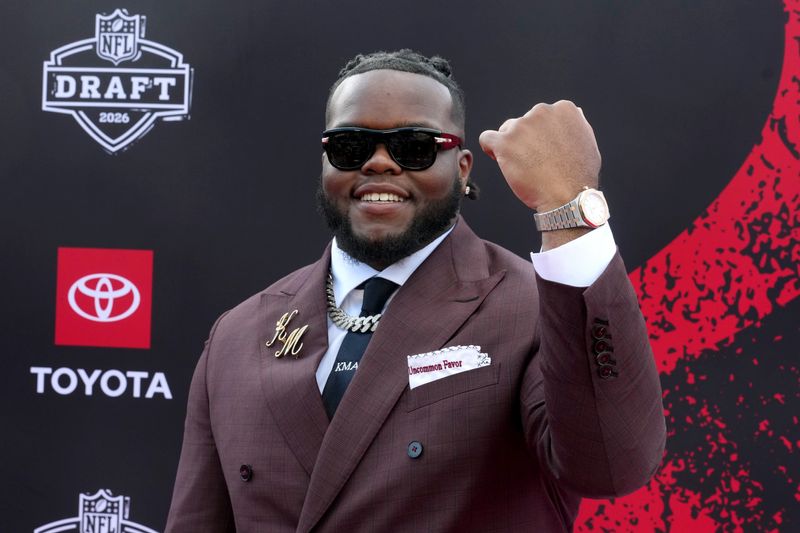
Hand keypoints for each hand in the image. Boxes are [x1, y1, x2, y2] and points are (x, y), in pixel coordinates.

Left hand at [478, 100, 600, 211]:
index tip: (543, 150)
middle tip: (533, 161)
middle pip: (523, 122)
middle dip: (525, 140)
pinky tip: (498, 158)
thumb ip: (576, 125)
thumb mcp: (588, 143)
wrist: (568, 197)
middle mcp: (542, 112)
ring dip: (510, 146)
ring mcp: (522, 126)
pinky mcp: (505, 142)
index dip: (540, 134)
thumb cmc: (579, 176)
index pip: (543, 116)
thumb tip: (574, 113)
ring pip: (506, 131)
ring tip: (522, 166)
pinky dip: (490, 148)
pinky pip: (486, 138)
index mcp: (563, 109)